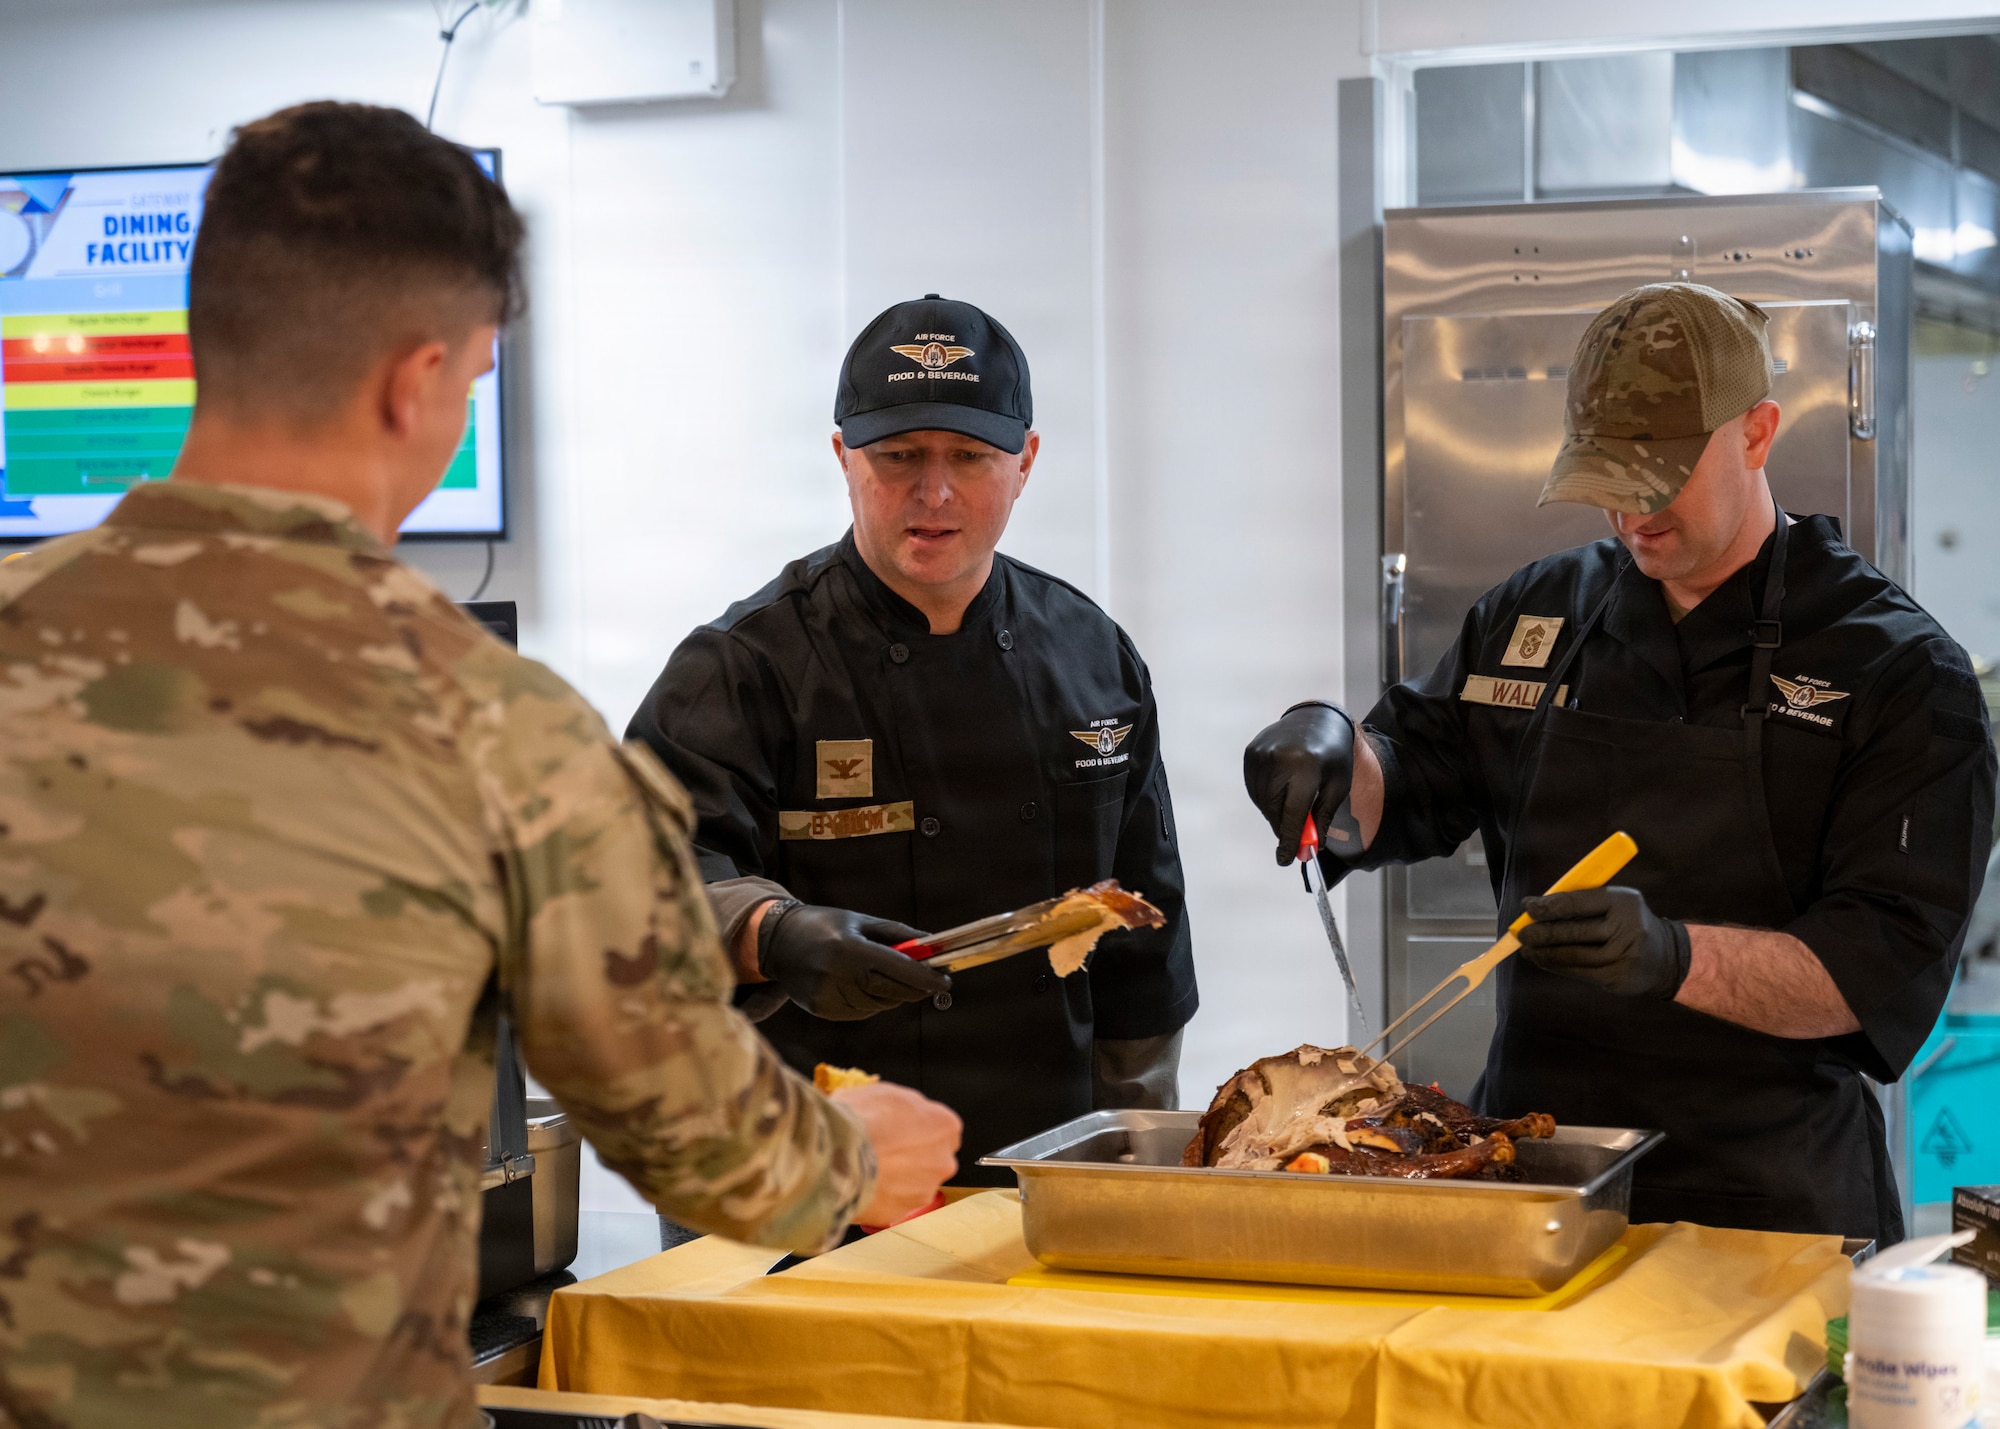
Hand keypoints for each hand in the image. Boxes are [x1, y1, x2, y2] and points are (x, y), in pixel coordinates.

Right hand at [759, 903, 949, 1019]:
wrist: (777, 941)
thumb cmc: (825, 925)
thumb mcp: (861, 921)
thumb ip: (898, 935)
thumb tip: (933, 946)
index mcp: (849, 949)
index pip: (897, 969)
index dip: (926, 978)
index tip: (946, 981)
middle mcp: (837, 975)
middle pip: (892, 992)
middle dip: (915, 989)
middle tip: (931, 982)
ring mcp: (828, 996)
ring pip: (878, 1005)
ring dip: (893, 996)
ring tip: (887, 977)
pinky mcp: (822, 1010)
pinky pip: (861, 1012)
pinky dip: (872, 1002)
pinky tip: (864, 985)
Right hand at [833, 1081, 961, 1225]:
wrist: (836, 1155)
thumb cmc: (861, 1118)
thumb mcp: (886, 1092)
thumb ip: (906, 1106)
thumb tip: (902, 1113)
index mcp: (944, 1125)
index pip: (941, 1129)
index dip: (917, 1129)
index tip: (898, 1131)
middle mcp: (943, 1161)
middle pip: (931, 1159)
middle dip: (910, 1157)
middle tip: (881, 1150)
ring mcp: (923, 1190)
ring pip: (912, 1184)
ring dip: (894, 1179)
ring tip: (864, 1169)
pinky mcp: (900, 1213)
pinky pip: (890, 1203)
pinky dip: (877, 1197)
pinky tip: (858, 1184)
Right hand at [1243, 703, 1355, 865]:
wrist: (1317, 719)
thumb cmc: (1333, 756)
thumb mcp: (1338, 787)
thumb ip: (1322, 818)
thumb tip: (1310, 848)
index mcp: (1305, 767)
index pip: (1292, 813)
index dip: (1289, 839)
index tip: (1285, 859)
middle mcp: (1278, 759)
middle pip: (1274, 810)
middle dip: (1283, 827)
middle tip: (1293, 837)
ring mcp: (1261, 754)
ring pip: (1262, 802)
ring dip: (1275, 811)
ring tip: (1293, 800)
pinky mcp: (1251, 753)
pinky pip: (1254, 788)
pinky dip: (1266, 797)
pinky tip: (1281, 788)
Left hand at [1515, 886, 1689, 998]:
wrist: (1666, 956)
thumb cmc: (1627, 923)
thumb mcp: (1612, 903)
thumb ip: (1578, 902)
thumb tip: (1533, 907)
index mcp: (1623, 901)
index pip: (1579, 901)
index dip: (1550, 905)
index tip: (1528, 907)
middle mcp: (1627, 928)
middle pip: (1576, 931)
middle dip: (1543, 932)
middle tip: (1521, 933)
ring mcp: (1624, 956)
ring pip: (1575, 955)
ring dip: (1545, 953)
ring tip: (1527, 949)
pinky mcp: (1619, 978)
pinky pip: (1580, 972)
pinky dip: (1558, 966)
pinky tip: (1544, 961)